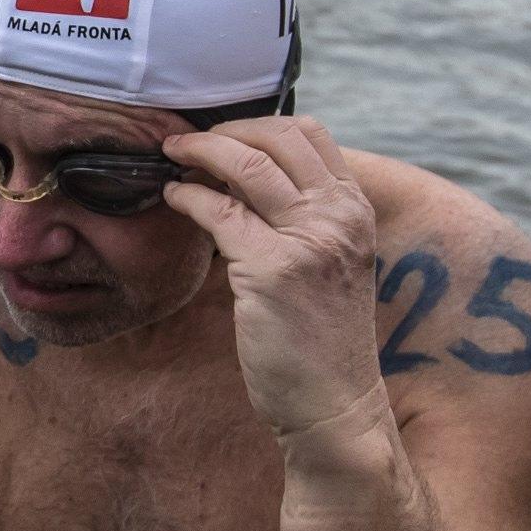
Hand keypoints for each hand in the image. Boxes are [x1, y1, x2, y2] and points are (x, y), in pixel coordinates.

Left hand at [162, 118, 392, 448]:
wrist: (334, 406)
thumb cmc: (322, 342)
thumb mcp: (331, 265)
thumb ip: (305, 219)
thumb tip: (247, 177)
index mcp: (357, 212)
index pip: (312, 135)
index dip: (259, 125)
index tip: (225, 134)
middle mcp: (340, 217)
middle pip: (278, 138)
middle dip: (225, 130)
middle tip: (188, 142)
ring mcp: (309, 241)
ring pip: (247, 165)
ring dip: (200, 151)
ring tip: (172, 156)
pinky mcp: (271, 270)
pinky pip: (218, 211)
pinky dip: (187, 195)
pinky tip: (173, 197)